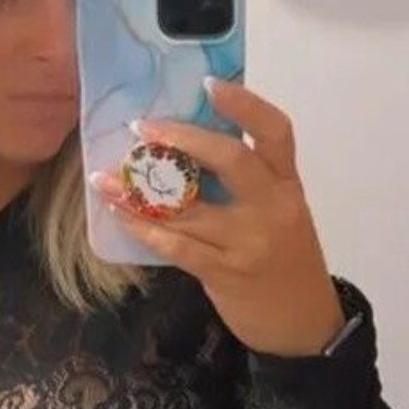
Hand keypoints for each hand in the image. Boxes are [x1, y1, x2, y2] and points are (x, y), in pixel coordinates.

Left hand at [91, 76, 345, 357]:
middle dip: (183, 138)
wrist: (303, 325)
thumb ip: (250, 182)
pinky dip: (144, 229)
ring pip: (190, 207)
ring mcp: (248, 242)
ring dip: (140, 191)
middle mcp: (272, 208)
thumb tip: (188, 144)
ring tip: (104, 177)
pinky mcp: (225, 274)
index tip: (209, 83)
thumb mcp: (282, 213)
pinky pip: (177, 246)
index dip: (245, 105)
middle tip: (141, 128)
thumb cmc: (285, 261)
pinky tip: (119, 215)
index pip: (276, 133)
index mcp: (288, 185)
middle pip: (231, 160)